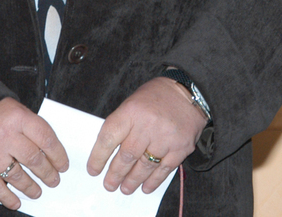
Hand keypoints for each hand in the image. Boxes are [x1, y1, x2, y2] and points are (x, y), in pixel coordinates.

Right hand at [0, 98, 68, 209]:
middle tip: (54, 180)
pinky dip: (8, 197)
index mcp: (18, 117)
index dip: (58, 154)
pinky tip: (16, 202)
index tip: (63, 164)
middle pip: (34, 159)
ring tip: (38, 191)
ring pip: (18, 176)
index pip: (46, 138)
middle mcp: (6, 135)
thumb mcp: (14, 108)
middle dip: (47, 173)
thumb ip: (29, 125)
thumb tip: (49, 148)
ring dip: (31, 187)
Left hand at [86, 78, 207, 194]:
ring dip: (133, 180)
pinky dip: (153, 180)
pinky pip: (164, 169)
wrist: (188, 93)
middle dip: (115, 173)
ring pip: (144, 166)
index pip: (109, 137)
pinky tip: (145, 186)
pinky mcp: (181, 148)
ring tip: (125, 188)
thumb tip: (108, 150)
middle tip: (109, 184)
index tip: (93, 169)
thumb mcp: (133, 102)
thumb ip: (122, 124)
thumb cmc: (156, 97)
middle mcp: (147, 124)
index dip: (98, 156)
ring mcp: (165, 137)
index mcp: (131, 110)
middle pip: (127, 155)